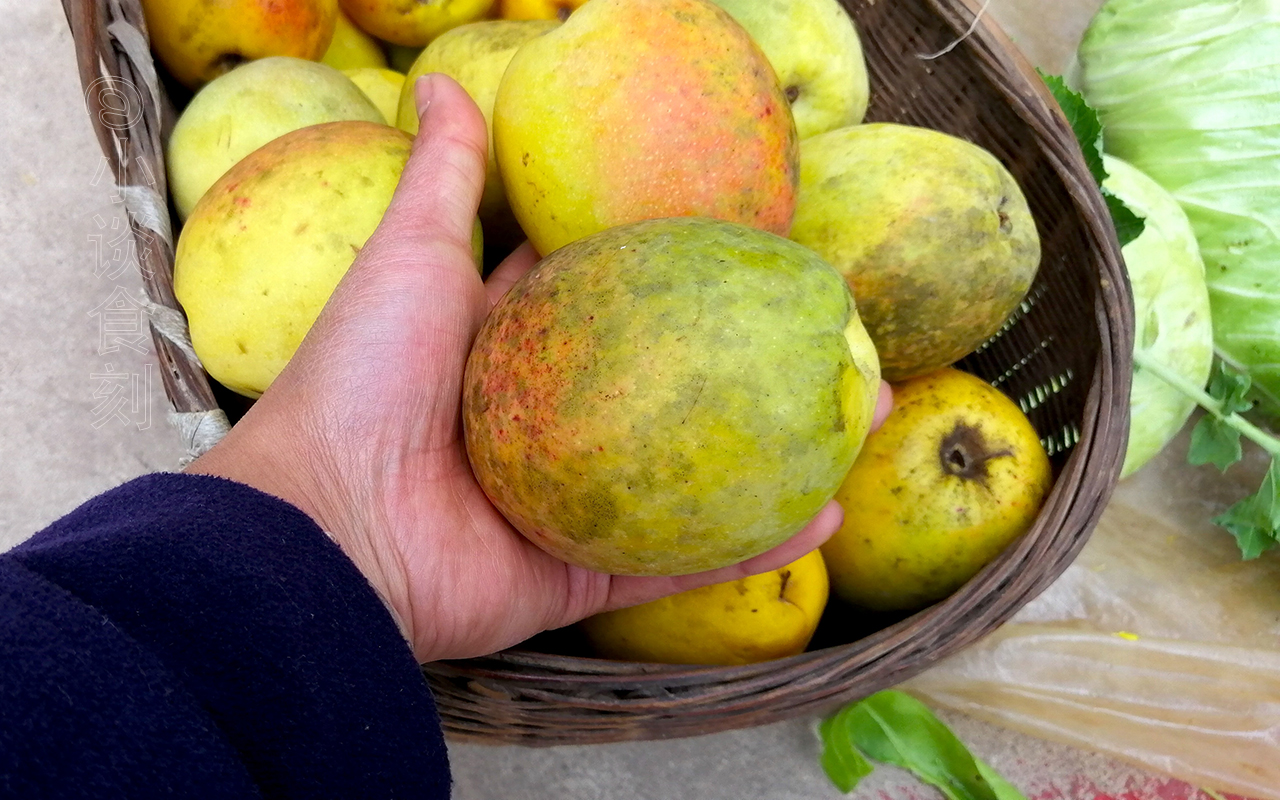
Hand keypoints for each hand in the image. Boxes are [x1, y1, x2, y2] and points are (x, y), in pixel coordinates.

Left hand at [189, 74, 893, 663]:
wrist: (322, 528)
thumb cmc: (359, 379)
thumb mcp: (411, 258)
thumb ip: (445, 177)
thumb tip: (444, 81)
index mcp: (507, 351)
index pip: (604, 298)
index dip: (674, 269)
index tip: (748, 243)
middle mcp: (544, 427)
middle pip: (664, 386)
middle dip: (742, 362)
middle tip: (826, 328)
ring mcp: (568, 504)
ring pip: (690, 479)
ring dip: (774, 457)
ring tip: (858, 418)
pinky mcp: (578, 573)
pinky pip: (680, 562)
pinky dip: (753, 546)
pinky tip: (830, 512)